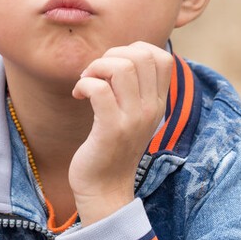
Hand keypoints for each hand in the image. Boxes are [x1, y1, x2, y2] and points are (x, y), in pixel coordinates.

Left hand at [68, 42, 172, 224]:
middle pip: (141, 56)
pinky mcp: (111, 130)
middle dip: (112, 55)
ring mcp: (133, 120)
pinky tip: (78, 95)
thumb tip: (122, 56)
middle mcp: (151, 109)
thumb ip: (134, 89)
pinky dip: (84, 84)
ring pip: (121, 68)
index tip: (114, 66)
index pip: (162, 57)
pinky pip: (99, 89)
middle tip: (96, 73)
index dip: (134, 49)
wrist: (105, 190)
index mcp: (158, 103)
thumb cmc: (112, 148)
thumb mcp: (133, 116)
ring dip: (96, 67)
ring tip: (86, 82)